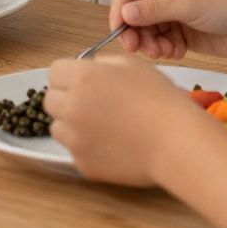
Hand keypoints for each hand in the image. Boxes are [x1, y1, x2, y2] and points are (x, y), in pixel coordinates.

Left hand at [43, 56, 205, 186]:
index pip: (54, 72)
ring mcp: (75, 139)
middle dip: (66, 99)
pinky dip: (87, 147)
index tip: (79, 81)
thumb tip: (91, 68)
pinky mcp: (83, 163)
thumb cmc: (160, 101)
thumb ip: (103, 64)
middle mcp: (72, 107)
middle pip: (50, 100)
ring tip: (103, 125)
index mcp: (82, 78)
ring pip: (58, 128)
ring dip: (72, 125)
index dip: (68, 75)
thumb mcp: (132, 65)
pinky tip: (111, 143)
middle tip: (91, 103)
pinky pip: (75, 151)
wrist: (176, 142)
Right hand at [109, 0, 226, 61]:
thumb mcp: (187, 3)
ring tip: (165, 52)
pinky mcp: (181, 32)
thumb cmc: (225, 3)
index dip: (119, 11)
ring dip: (150, 44)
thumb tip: (124, 14)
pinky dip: (164, 50)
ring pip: (146, 32)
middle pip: (133, 15)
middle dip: (135, 33)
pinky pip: (161, 43)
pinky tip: (178, 51)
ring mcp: (172, 13)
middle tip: (140, 50)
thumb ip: (153, 9)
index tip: (119, 33)